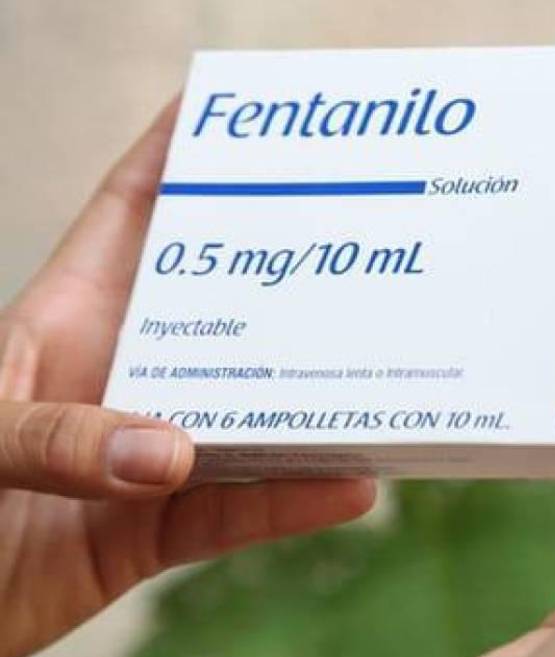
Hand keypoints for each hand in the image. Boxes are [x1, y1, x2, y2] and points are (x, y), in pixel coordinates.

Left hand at [0, 99, 376, 656]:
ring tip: (382, 377)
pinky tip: (350, 488)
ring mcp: (145, 450)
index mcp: (66, 319)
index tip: (248, 114)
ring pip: (249, 411)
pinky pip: (237, 513)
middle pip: (222, 305)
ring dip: (313, 400)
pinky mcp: (156, 528)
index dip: (182, 154)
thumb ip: (56, 436)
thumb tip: (174, 452)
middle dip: (286, 269)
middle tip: (361, 238)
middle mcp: (121, 374)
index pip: (131, 214)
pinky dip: (292, 504)